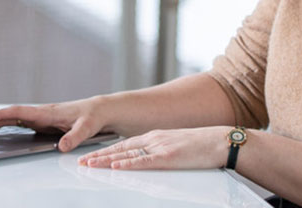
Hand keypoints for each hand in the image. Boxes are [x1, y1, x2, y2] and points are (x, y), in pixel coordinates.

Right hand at [0, 97, 106, 151]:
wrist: (100, 111)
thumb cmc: (93, 116)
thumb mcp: (86, 127)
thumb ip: (74, 137)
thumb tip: (62, 147)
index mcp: (46, 112)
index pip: (18, 112)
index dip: (0, 116)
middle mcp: (40, 113)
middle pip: (9, 116)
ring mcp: (39, 117)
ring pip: (11, 119)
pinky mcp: (42, 122)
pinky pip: (18, 123)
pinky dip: (4, 125)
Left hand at [78, 127, 229, 169]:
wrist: (219, 141)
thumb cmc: (202, 145)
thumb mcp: (176, 145)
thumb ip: (161, 151)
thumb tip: (150, 159)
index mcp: (156, 136)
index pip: (125, 144)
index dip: (107, 150)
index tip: (92, 156)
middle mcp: (154, 139)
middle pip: (121, 148)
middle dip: (100, 155)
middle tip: (82, 162)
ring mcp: (160, 147)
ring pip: (127, 154)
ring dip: (107, 160)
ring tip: (90, 164)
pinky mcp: (168, 157)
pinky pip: (144, 161)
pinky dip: (128, 164)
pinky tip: (116, 166)